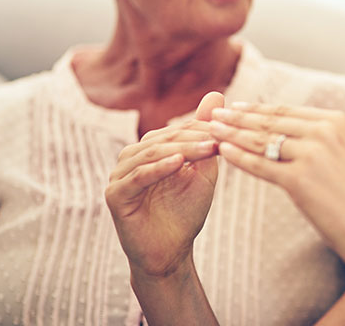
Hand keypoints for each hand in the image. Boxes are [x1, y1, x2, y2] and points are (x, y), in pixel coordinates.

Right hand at [105, 92, 223, 277]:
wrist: (171, 251)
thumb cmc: (186, 211)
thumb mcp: (203, 168)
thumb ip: (205, 134)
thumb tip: (217, 93)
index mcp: (149, 148)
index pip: (177, 130)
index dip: (203, 128)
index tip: (230, 128)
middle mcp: (131, 158)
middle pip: (164, 139)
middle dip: (194, 137)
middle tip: (220, 137)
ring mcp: (120, 176)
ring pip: (151, 154)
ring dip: (181, 150)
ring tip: (207, 149)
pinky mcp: (115, 195)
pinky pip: (137, 177)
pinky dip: (158, 168)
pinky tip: (179, 164)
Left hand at [210, 75, 344, 264]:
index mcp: (338, 121)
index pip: (288, 111)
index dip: (259, 109)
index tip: (237, 106)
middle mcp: (324, 133)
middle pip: (271, 122)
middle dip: (238, 118)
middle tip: (213, 114)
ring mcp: (311, 156)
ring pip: (261, 141)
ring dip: (232, 134)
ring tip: (210, 130)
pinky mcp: (299, 181)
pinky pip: (260, 165)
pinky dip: (239, 158)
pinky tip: (223, 151)